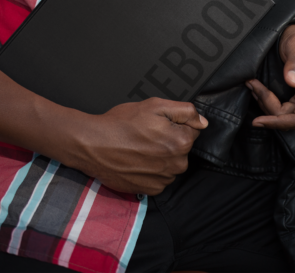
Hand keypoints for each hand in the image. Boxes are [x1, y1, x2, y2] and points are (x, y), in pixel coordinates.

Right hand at [68, 98, 207, 195]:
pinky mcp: (150, 189)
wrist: (92, 145)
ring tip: (138, 147)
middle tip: (146, 134)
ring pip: (171, 164)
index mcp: (181, 142)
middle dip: (169, 140)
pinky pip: (160, 178)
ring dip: (160, 157)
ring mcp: (163, 179)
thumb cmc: (120, 123)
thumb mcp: (154, 105)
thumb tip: (202, 122)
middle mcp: (176, 164)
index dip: (174, 124)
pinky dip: (151, 171)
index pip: (191, 130)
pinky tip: (136, 160)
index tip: (157, 124)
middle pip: (182, 149)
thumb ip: (185, 111)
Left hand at [245, 22, 294, 129]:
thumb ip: (294, 63)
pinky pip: (281, 109)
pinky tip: (257, 88)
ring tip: (252, 83)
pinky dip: (267, 101)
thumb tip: (292, 82)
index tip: (257, 120)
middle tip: (251, 84)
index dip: (276, 122)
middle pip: (286, 118)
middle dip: (265, 104)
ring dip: (264, 102)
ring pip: (282, 115)